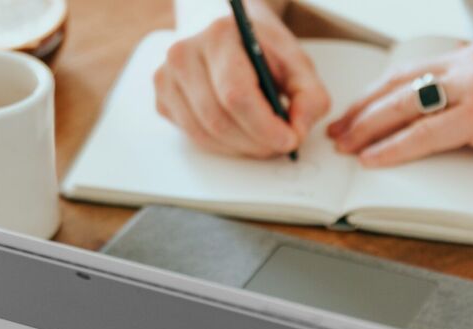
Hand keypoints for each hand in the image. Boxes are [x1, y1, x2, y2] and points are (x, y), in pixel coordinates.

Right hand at [154, 12, 329, 157]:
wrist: (230, 37)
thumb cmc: (262, 51)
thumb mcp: (298, 65)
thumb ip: (309, 97)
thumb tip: (298, 130)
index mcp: (219, 36)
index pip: (236, 95)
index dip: (264, 126)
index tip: (289, 140)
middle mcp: (184, 54)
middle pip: (219, 120)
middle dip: (256, 142)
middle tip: (281, 144)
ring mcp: (167, 78)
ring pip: (205, 135)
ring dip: (241, 147)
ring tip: (263, 139)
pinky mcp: (162, 100)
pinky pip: (194, 138)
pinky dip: (223, 145)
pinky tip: (240, 131)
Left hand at [327, 41, 472, 174]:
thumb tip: (442, 119)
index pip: (411, 72)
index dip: (378, 93)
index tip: (356, 111)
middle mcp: (471, 64)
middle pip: (398, 85)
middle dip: (362, 110)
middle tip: (337, 130)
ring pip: (404, 105)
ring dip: (368, 128)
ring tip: (345, 146)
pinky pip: (426, 132)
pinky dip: (395, 147)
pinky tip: (374, 158)